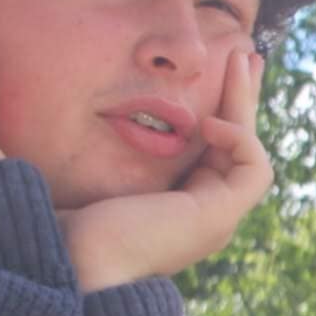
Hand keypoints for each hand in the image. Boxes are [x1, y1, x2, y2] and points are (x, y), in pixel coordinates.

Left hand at [60, 48, 272, 290]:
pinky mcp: (218, 218)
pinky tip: (211, 122)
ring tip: (240, 61)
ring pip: (248, 153)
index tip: (215, 68)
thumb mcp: (83, 170)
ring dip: (247, 105)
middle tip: (244, 53)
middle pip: (234, 148)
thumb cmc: (61, 222)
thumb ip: (97, 146)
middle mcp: (200, 215)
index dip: (216, 111)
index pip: (209, 153)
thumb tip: (78, 104)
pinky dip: (241, 140)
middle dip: (242, 98)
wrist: (66, 262)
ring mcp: (214, 220)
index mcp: (173, 207)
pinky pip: (254, 170)